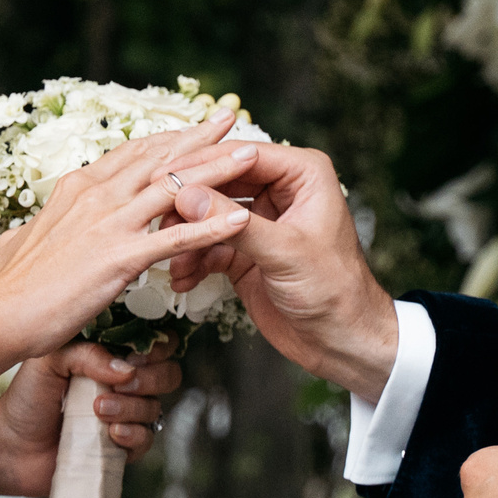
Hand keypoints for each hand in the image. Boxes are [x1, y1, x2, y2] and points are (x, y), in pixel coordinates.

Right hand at [0, 111, 256, 359]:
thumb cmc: (7, 288)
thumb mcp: (18, 244)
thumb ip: (30, 233)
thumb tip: (20, 235)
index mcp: (78, 187)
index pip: (133, 152)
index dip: (168, 138)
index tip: (194, 125)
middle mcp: (97, 194)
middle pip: (161, 156)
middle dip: (201, 136)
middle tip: (232, 119)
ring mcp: (109, 223)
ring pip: (176, 186)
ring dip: (218, 168)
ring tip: (252, 154)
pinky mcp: (119, 256)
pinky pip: (176, 237)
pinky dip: (212, 225)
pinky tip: (241, 220)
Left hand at [0, 341, 181, 496]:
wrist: (8, 443)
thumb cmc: (27, 396)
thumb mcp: (52, 360)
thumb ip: (88, 354)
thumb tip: (126, 368)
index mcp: (113, 356)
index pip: (157, 344)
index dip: (157, 348)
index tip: (136, 354)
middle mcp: (125, 385)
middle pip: (168, 376)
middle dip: (149, 379)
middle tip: (118, 384)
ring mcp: (125, 417)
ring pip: (155, 409)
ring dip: (131, 408)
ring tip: (97, 410)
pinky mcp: (121, 449)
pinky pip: (146, 441)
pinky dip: (133, 436)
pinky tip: (111, 434)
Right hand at [162, 144, 398, 398]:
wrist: (343, 343)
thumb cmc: (334, 290)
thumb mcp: (285, 252)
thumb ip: (235, 224)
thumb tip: (187, 196)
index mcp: (302, 174)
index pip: (243, 155)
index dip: (203, 163)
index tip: (165, 175)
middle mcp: (280, 190)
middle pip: (221, 181)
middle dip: (188, 201)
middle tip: (154, 214)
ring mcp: (260, 221)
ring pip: (210, 213)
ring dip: (187, 234)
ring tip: (168, 254)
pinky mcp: (246, 251)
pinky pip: (210, 245)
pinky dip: (193, 259)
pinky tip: (181, 278)